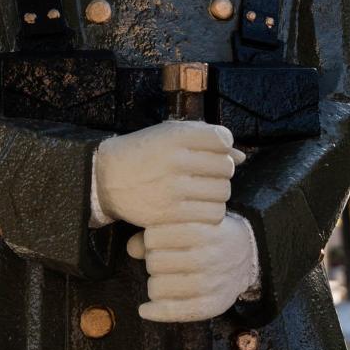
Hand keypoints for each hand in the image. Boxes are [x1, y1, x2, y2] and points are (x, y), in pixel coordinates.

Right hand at [92, 121, 242, 226]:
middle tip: (205, 174)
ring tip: (201, 191)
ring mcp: (173, 188)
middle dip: (221, 171)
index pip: (222, 139)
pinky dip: (210, 212)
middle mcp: (176, 160)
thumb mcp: (169, 134)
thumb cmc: (144, 152)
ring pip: (222, 192)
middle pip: (226, 167)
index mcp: (176, 136)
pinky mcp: (170, 214)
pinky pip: (211, 215)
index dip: (222, 145)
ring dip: (217, 192)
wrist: (108, 178)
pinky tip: (197, 206)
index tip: (210, 151)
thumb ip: (206, 139)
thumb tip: (241, 156)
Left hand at [128, 214, 258, 322]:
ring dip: (154, 283)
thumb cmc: (209, 235)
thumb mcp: (190, 223)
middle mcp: (208, 257)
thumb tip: (131, 248)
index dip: (150, 238)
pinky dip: (155, 312)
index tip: (156, 239)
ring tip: (161, 279)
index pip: (155, 236)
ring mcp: (211, 283)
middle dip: (152, 260)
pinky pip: (175, 312)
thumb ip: (158, 230)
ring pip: (159, 288)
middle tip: (161, 260)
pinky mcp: (212, 305)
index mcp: (202, 231)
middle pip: (154, 262)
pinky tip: (145, 310)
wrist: (247, 255)